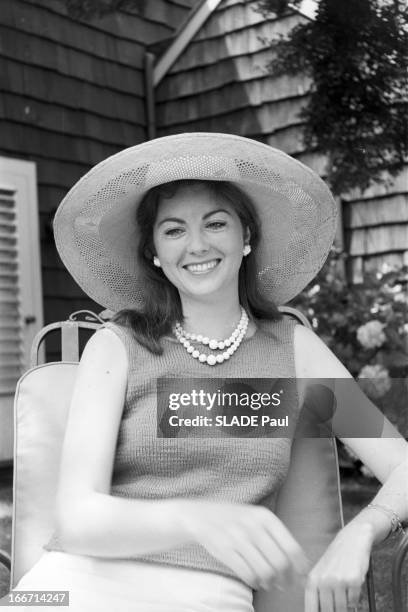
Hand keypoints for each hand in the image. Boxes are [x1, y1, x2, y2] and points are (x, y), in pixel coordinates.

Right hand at [177, 500, 309, 589]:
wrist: (201, 516)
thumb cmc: (235, 519)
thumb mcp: (257, 518)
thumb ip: (277, 537)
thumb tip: (302, 564)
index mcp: (265, 517)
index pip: (291, 547)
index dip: (299, 567)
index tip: (300, 576)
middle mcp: (253, 526)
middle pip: (280, 563)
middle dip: (285, 579)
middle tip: (284, 584)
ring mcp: (238, 538)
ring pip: (265, 572)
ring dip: (270, 583)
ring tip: (269, 583)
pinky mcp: (225, 551)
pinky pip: (248, 575)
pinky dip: (255, 583)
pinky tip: (255, 581)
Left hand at [304, 523, 372, 611]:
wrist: (351, 540)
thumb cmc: (335, 558)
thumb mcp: (320, 572)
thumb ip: (317, 592)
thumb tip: (318, 611)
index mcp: (313, 580)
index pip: (311, 608)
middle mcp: (324, 580)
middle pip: (328, 611)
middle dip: (334, 611)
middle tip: (337, 606)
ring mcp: (339, 580)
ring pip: (342, 608)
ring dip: (345, 607)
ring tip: (345, 595)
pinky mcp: (354, 580)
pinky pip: (354, 601)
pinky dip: (354, 599)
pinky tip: (352, 588)